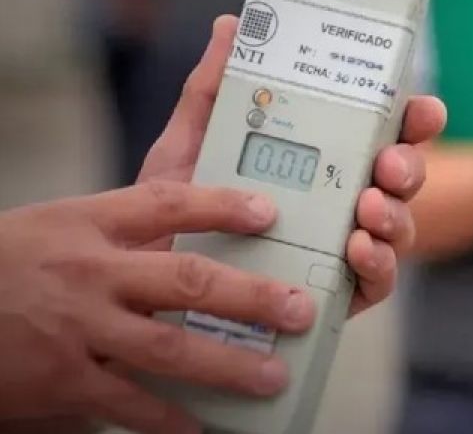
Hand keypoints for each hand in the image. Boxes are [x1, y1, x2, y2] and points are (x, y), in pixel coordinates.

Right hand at [0, 183, 314, 433]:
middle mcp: (88, 273)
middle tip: (299, 308)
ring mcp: (76, 330)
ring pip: (168, 349)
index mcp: (86, 224)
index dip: (222, 206)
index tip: (270, 213)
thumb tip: (189, 229)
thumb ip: (120, 229)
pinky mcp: (61, 381)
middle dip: (251, 297)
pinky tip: (203, 428)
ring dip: (228, 366)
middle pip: (185, 279)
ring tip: (273, 375)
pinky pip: (128, 404)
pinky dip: (169, 419)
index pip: (166, 204)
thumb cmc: (5, 266)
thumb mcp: (56, 227)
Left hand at [137, 16, 446, 316]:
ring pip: (400, 225)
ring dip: (394, 213)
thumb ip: (213, 88)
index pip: (387, 129)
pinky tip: (356, 250)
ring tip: (367, 209)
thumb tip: (230, 24)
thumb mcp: (190, 142)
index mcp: (328, 154)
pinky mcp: (342, 292)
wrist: (150, 281)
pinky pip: (380, 279)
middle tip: (387, 163)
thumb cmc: (179, 211)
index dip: (416, 117)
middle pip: (404, 174)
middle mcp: (348, 196)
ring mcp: (350, 244)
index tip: (421, 110)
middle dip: (409, 164)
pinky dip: (378, 263)